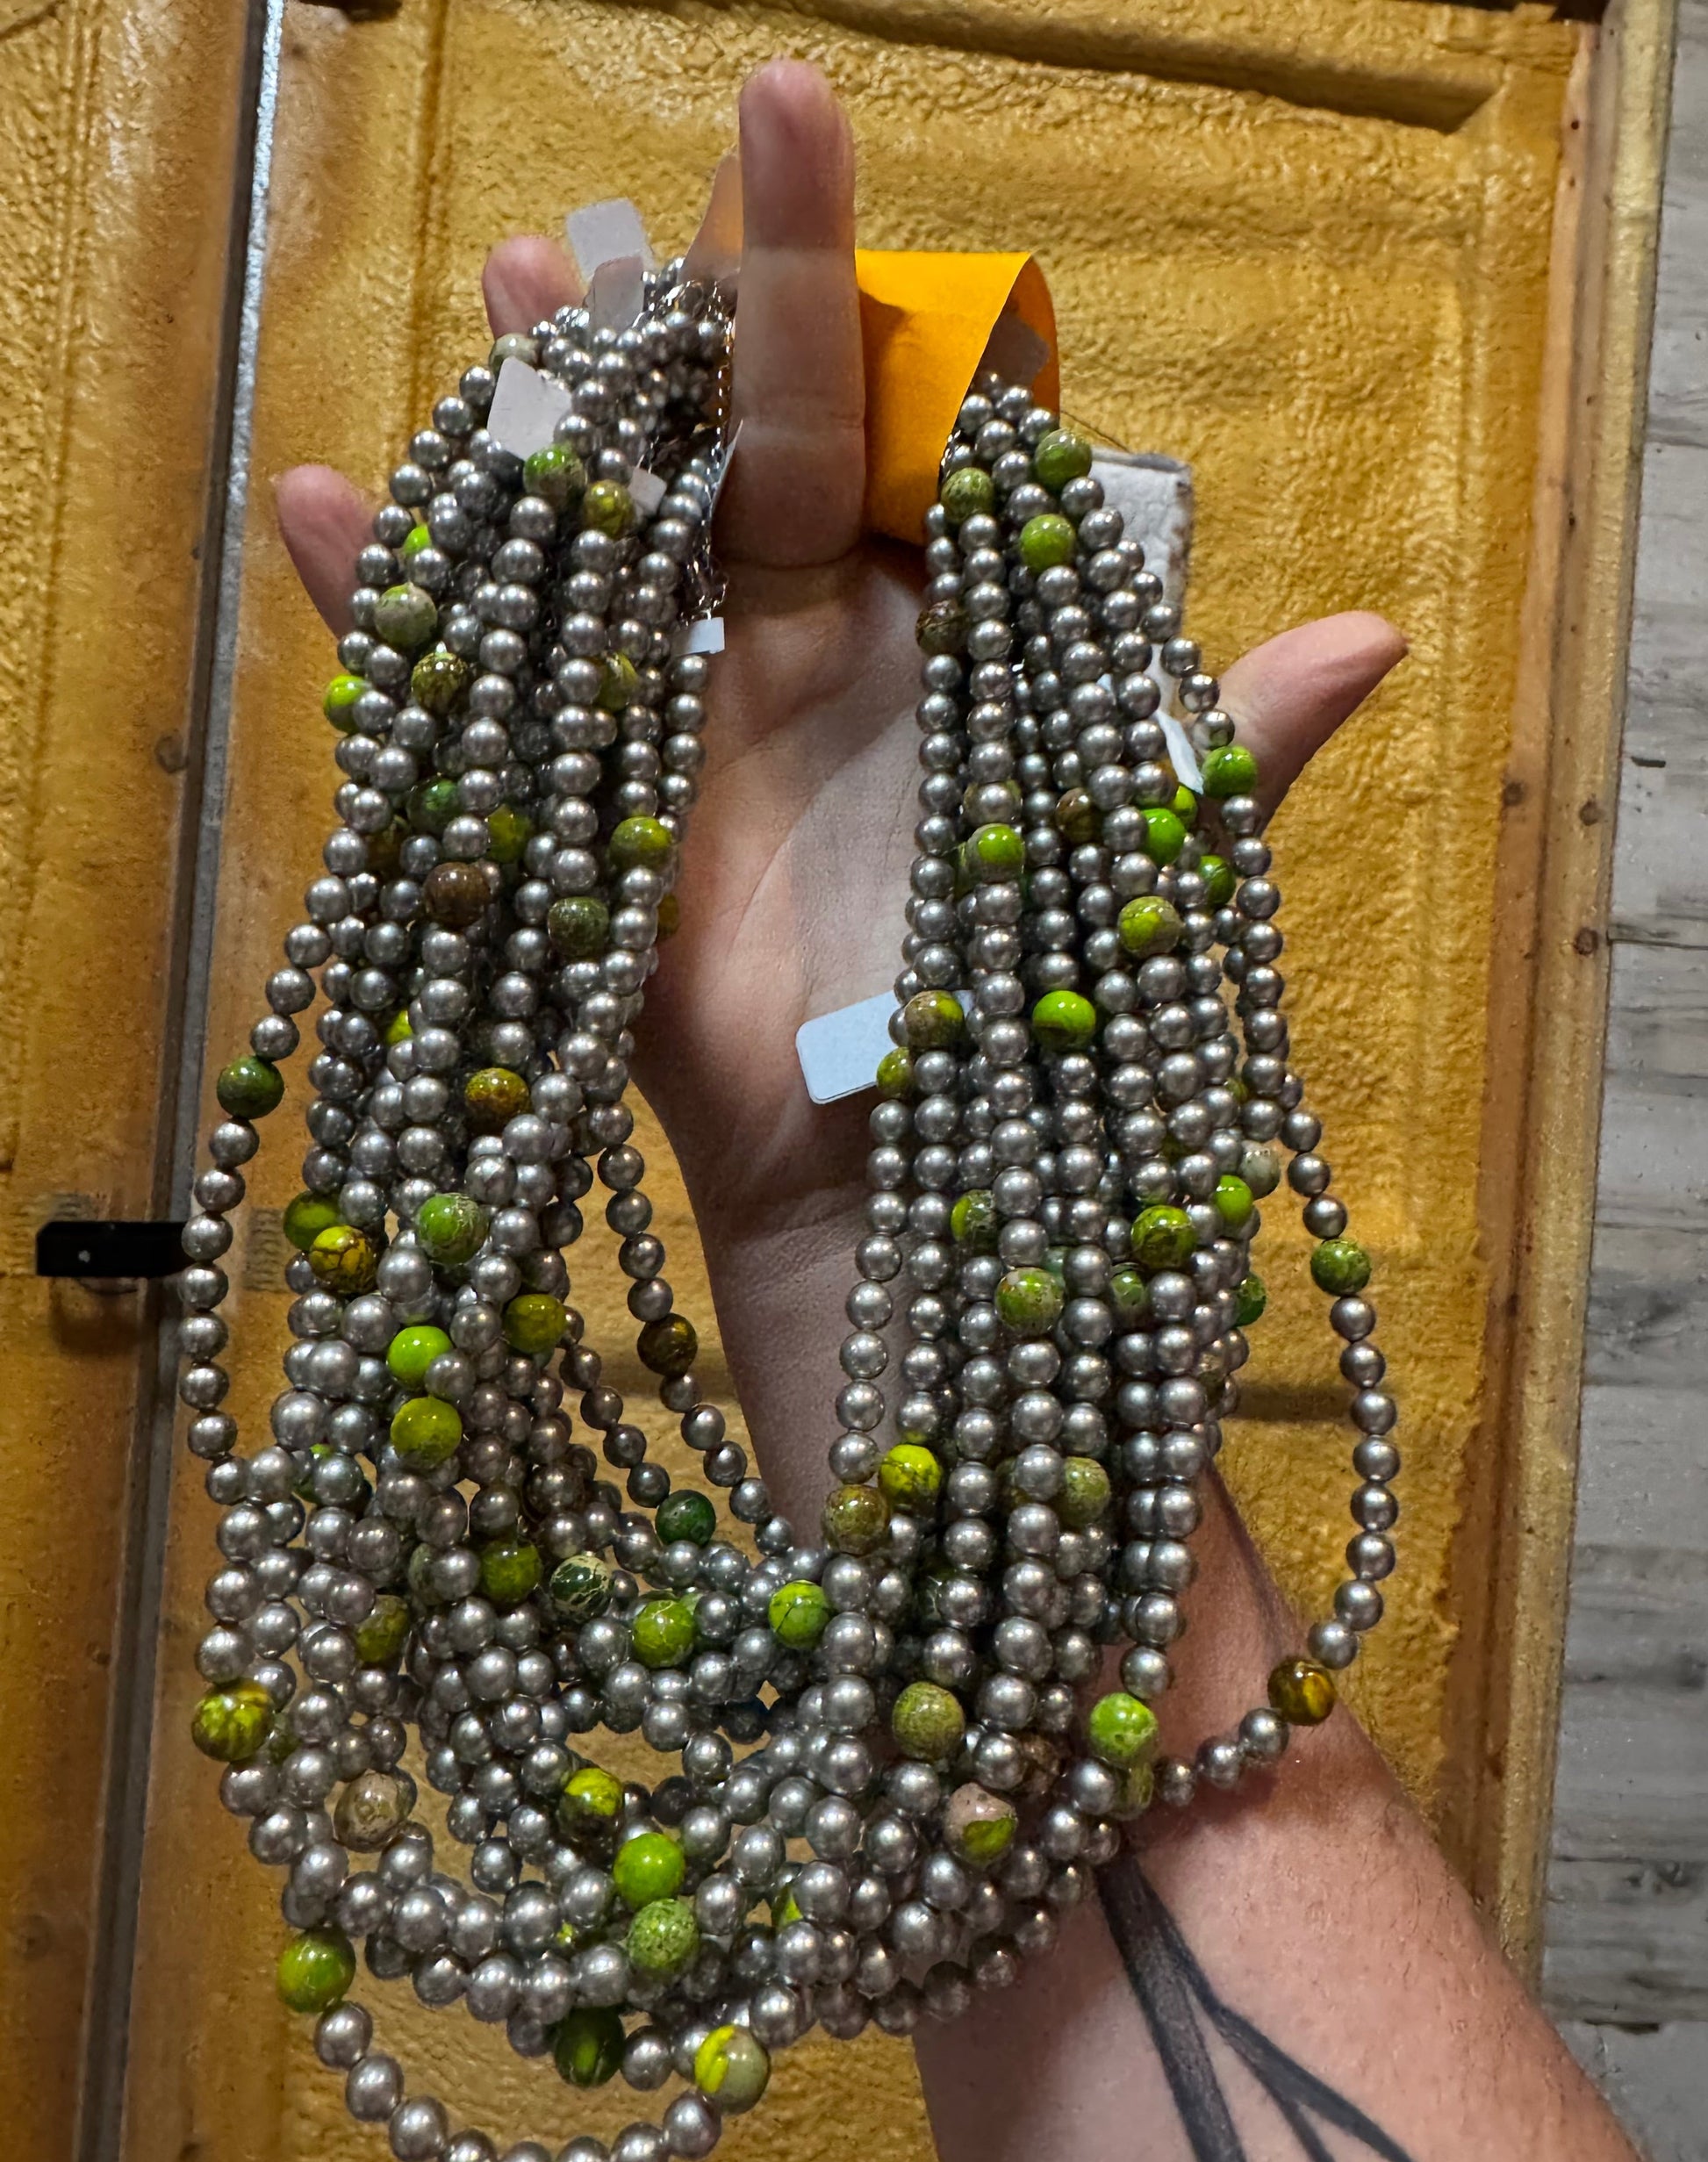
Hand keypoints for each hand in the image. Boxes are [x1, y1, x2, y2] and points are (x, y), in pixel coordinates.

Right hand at [275, 59, 1405, 1259]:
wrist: (919, 1187)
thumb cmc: (1034, 1029)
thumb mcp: (1144, 872)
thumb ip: (1225, 744)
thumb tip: (1374, 633)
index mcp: (927, 634)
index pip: (881, 430)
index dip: (850, 303)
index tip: (811, 148)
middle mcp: (792, 654)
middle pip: (726, 449)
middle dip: (688, 316)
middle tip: (634, 192)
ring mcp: (677, 727)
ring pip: (603, 535)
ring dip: (550, 415)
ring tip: (516, 274)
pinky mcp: (588, 815)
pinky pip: (480, 702)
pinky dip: (394, 616)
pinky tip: (327, 503)